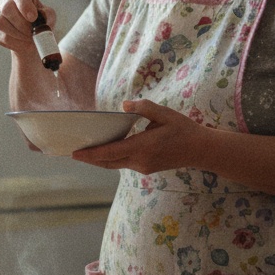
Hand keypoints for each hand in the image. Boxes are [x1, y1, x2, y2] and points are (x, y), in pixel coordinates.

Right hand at [0, 0, 53, 52]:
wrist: (30, 36)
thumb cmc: (40, 22)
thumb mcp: (48, 16)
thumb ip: (47, 14)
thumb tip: (42, 15)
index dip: (25, 7)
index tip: (33, 18)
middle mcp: (6, 0)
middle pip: (7, 8)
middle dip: (21, 23)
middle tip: (32, 33)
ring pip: (1, 23)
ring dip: (17, 34)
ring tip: (28, 38)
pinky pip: (1, 36)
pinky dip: (14, 42)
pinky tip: (22, 42)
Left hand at [70, 99, 205, 172]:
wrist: (201, 150)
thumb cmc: (183, 129)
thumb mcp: (165, 114)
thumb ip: (144, 108)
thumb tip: (124, 105)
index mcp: (142, 147)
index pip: (110, 153)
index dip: (90, 154)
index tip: (74, 153)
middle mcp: (139, 161)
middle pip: (107, 162)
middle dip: (89, 158)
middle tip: (72, 153)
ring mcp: (142, 167)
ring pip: (114, 165)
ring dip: (99, 159)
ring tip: (84, 151)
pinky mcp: (145, 168)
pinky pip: (123, 163)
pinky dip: (111, 158)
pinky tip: (105, 150)